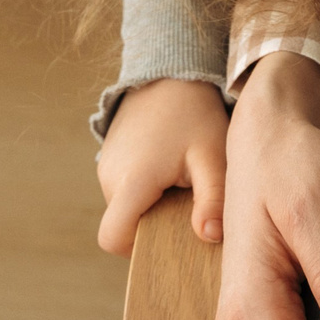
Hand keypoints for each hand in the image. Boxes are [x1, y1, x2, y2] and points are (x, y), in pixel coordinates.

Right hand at [95, 77, 227, 254]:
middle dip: (156, 226)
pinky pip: (126, 191)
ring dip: (153, 206)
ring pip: (126, 209)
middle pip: (124, 226)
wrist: (171, 71)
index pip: (113, 238)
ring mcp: (107, 167)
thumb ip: (212, 198)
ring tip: (183, 180)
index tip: (172, 233)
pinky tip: (173, 169)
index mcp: (131, 181)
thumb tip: (208, 237)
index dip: (139, 248)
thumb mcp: (211, 155)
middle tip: (189, 204)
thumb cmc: (194, 113)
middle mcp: (110, 177)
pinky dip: (148, 191)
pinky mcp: (112, 159)